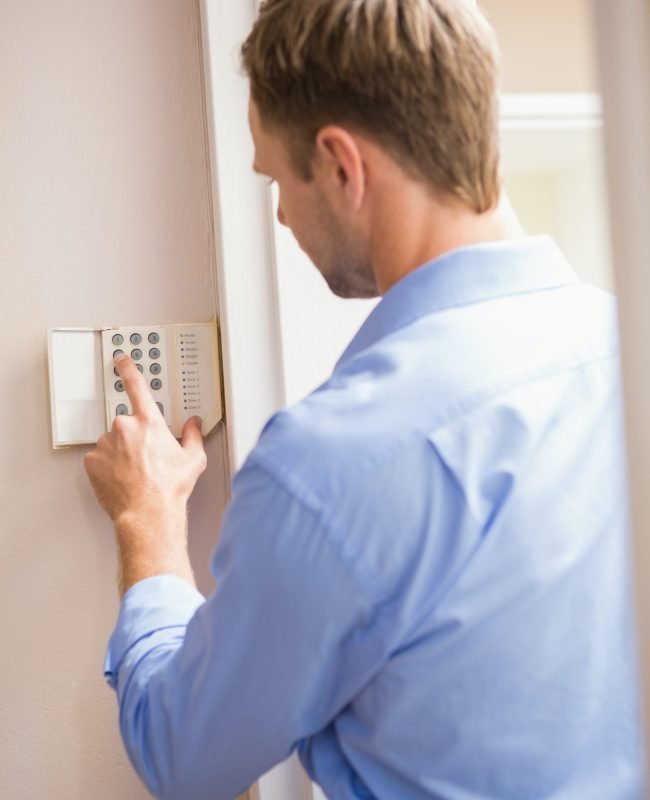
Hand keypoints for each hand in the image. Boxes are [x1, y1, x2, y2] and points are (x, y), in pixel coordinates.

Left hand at [84, 353, 206, 593]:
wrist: (148, 514)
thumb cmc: (169, 489)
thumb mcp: (192, 459)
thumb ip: (192, 435)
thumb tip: (193, 424)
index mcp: (150, 423)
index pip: (137, 387)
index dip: (128, 369)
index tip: (121, 360)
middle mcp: (125, 428)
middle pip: (126, 423)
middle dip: (134, 437)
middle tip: (145, 458)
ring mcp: (106, 444)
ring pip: (111, 441)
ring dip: (120, 452)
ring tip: (134, 472)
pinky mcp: (92, 461)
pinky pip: (99, 458)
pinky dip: (107, 466)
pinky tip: (122, 478)